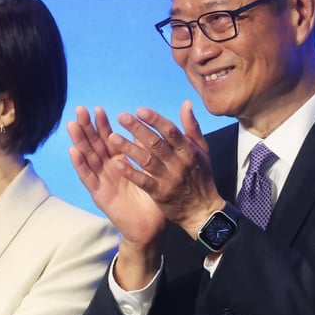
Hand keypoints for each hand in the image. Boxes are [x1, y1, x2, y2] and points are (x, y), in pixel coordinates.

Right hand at [67, 105, 166, 251]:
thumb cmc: (153, 199)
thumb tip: (147, 128)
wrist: (151, 227)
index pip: (109, 139)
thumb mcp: (151, 171)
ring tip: (72, 125)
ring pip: (88, 157)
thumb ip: (146, 151)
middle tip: (80, 109)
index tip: (99, 109)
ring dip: (79, 141)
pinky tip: (73, 151)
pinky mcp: (99, 194)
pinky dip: (80, 164)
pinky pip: (88, 177)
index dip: (103, 125)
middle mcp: (108, 169)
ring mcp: (102, 181)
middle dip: (87, 127)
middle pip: (95, 144)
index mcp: (121, 161)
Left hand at [103, 101, 223, 236]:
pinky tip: (117, 163)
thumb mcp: (203, 151)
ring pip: (147, 161)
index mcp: (189, 151)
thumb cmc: (202, 177)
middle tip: (122, 117)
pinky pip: (143, 181)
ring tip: (112, 137)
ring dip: (129, 148)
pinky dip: (130, 172)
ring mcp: (169, 179)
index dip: (155, 120)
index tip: (140, 110)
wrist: (203, 211)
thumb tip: (186, 104)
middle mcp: (179, 163)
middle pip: (156, 143)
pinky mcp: (160, 194)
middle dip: (138, 129)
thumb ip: (192, 127)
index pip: (171, 131)